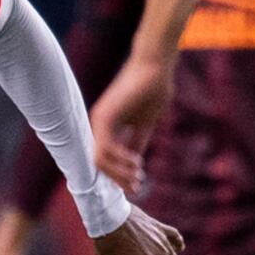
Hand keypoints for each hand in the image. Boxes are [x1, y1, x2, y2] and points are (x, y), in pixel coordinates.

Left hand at [89, 57, 173, 191]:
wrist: (155, 66)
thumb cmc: (152, 91)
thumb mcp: (144, 124)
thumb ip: (136, 143)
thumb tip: (135, 166)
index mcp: (107, 127)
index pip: (104, 159)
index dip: (117, 176)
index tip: (135, 187)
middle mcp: (99, 124)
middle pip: (99, 163)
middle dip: (118, 179)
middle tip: (136, 187)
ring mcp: (100, 120)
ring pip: (100, 159)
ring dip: (120, 172)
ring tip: (138, 175)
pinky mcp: (106, 115)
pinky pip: (106, 147)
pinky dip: (120, 160)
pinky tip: (136, 162)